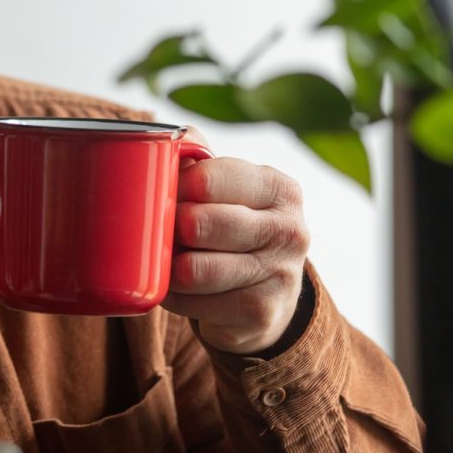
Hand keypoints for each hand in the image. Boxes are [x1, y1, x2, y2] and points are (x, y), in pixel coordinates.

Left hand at [162, 132, 310, 354]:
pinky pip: (195, 304)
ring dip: (168, 268)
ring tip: (167, 260)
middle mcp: (289, 229)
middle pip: (199, 224)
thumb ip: (198, 157)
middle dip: (169, 229)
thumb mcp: (227, 189)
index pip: (208, 178)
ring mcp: (281, 274)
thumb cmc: (233, 227)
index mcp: (278, 187)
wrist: (267, 294)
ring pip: (194, 270)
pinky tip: (179, 289)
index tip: (165, 195)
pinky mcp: (263, 313)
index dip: (174, 187)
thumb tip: (167, 140)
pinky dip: (175, 298)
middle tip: (163, 232)